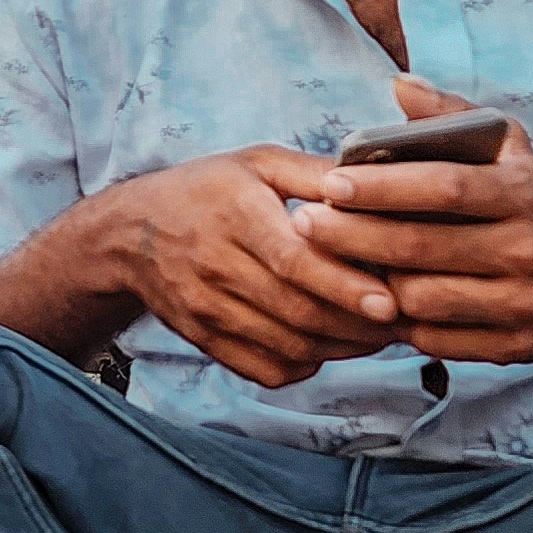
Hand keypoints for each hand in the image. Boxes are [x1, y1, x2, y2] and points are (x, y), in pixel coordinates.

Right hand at [91, 147, 413, 388]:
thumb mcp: (256, 163)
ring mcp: (207, 310)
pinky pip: (266, 369)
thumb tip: (379, 181)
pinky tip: (330, 344)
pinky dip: (307, 366)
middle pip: (297, 311)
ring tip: (380, 334)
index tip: (389, 302)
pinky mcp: (205, 341)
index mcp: (234, 215)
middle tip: (404, 322)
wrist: (128, 235)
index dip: (344, 285)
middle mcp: (216, 267)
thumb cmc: (206, 190)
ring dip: (341, 348)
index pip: (293, 261)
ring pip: (287, 346)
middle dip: (358, 325)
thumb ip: (316, 173)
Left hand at [295, 84, 532, 365]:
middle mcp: (530, 249)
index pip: (445, 187)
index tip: (330, 183)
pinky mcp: (513, 347)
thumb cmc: (522, 201)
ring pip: (421, 298)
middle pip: (423, 247)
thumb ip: (451, 115)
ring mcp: (524, 304)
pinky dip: (397, 321)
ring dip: (370, 282)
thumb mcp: (506, 148)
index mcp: (526, 192)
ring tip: (331, 262)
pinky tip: (370, 299)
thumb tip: (398, 85)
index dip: (383, 187)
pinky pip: (434, 338)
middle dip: (354, 235)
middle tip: (303, 223)